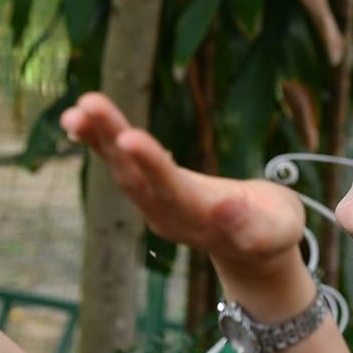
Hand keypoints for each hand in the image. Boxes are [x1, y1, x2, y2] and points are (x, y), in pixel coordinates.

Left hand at [61, 93, 306, 283]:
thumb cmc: (273, 230)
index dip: (151, 164)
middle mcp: (169, 215)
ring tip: (74, 109)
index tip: (129, 137)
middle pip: (134, 177)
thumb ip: (254, 226)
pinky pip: (121, 164)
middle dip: (111, 140)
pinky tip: (80, 116)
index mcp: (202, 219)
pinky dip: (99, 141)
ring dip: (96, 139)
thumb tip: (227, 208)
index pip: (171, 189)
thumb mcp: (279, 231)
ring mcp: (155, 205)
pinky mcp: (150, 192)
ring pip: (121, 171)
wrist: (255, 248)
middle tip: (87, 105)